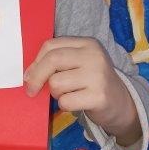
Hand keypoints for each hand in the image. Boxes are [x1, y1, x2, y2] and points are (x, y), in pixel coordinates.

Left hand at [23, 36, 139, 144]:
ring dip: (55, 93)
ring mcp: (98, 76)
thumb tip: (27, 75)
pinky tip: (76, 103)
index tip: (29, 76)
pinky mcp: (99, 96)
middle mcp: (94, 56)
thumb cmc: (91, 82)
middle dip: (36, 77)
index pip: (51, 45)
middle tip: (31, 90)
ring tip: (68, 94)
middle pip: (52, 60)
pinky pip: (65, 101)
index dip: (35, 62)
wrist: (120, 102)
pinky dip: (64, 105)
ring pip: (56, 83)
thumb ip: (57, 62)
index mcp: (87, 43)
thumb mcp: (78, 64)